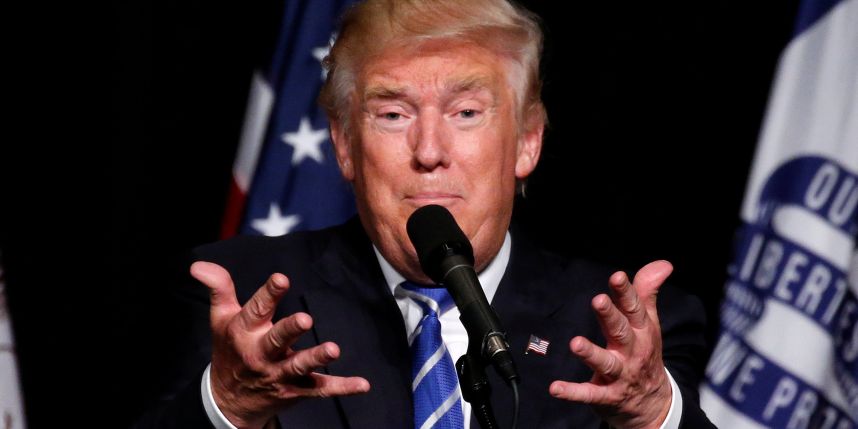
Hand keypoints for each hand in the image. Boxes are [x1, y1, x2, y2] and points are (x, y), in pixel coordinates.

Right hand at [190, 261, 369, 428]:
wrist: (229, 400)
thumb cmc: (230, 349)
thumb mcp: (221, 318)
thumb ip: (219, 288)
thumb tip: (198, 265)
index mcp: (244, 332)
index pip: (256, 310)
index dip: (268, 294)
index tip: (281, 279)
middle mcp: (261, 353)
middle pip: (276, 340)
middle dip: (290, 331)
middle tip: (305, 319)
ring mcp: (280, 374)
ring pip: (299, 366)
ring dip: (316, 359)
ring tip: (333, 350)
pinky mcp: (297, 389)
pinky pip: (321, 389)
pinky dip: (342, 387)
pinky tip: (362, 384)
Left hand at [549, 260, 673, 428]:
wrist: (654, 404)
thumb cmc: (645, 354)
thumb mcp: (649, 323)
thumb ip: (647, 292)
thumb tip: (663, 264)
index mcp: (642, 331)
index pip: (634, 309)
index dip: (626, 292)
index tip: (617, 276)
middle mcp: (632, 352)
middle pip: (621, 331)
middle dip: (610, 316)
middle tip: (598, 300)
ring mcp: (620, 375)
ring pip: (606, 363)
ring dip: (591, 353)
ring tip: (575, 343)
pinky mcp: (607, 396)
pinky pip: (590, 394)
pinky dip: (573, 392)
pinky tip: (555, 388)